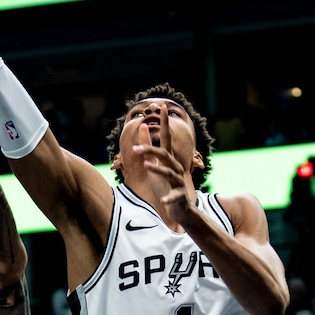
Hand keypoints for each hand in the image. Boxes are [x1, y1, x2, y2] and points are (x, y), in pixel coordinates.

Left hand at [132, 102, 196, 219]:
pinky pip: (173, 196)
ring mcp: (178, 181)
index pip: (166, 138)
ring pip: (168, 172)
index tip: (163, 107)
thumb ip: (149, 146)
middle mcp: (175, 167)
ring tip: (146, 166)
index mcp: (168, 159)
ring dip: (157, 169)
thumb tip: (144, 125)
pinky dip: (168, 197)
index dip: (164, 123)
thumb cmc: (165, 185)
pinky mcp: (179, 195)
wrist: (180, 208)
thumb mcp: (154, 164)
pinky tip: (162, 199)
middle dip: (150, 150)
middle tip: (135, 149)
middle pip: (164, 154)